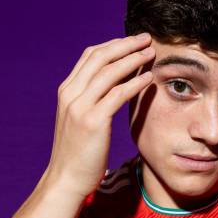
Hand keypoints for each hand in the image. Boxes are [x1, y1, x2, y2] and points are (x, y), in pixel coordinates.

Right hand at [43, 33, 154, 197]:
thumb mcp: (79, 118)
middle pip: (100, 57)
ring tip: (151, 53)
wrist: (66, 179)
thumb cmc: (78, 151)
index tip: (133, 41)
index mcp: (67, 91)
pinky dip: (134, 83)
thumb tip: (114, 83)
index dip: (114, 45)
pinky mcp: (93, 121)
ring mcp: (80, 107)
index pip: (91, 56)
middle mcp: (71, 94)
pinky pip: (117, 95)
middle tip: (147, 39)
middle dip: (126, 44)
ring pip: (109, 72)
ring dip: (133, 59)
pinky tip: (149, 78)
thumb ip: (91, 99)